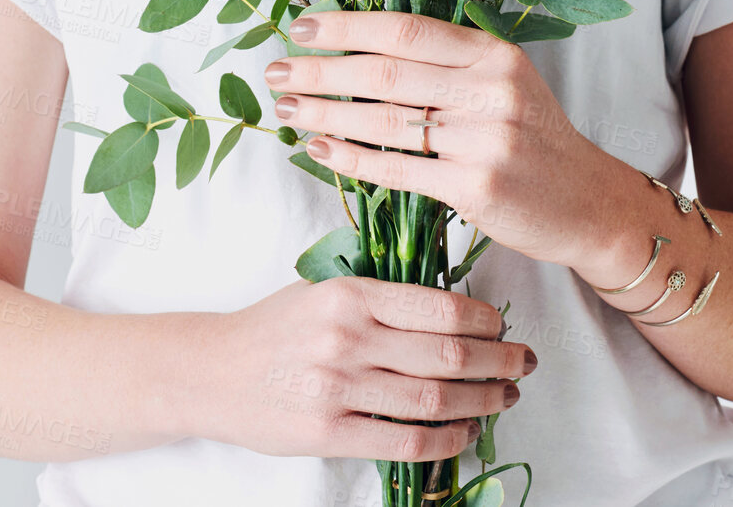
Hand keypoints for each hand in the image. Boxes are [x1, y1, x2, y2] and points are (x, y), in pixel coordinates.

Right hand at [192, 277, 532, 461]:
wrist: (209, 371)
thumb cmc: (273, 329)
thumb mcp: (321, 291)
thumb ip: (378, 297)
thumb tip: (453, 310)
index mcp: (349, 295)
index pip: (439, 308)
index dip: (486, 321)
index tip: (502, 327)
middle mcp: (346, 338)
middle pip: (448, 355)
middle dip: (500, 361)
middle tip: (523, 363)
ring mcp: (337, 388)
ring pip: (436, 399)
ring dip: (483, 401)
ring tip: (504, 398)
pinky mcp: (328, 433)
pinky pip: (407, 441)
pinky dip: (448, 440)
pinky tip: (465, 432)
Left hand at [264, 10, 637, 266]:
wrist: (586, 203)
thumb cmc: (531, 140)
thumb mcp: (502, 84)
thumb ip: (444, 64)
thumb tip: (357, 46)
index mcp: (493, 54)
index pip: (405, 29)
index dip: (346, 26)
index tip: (301, 28)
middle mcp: (491, 90)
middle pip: (385, 72)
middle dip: (321, 71)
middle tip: (276, 72)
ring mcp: (485, 139)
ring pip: (383, 121)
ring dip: (325, 115)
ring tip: (287, 110)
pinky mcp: (475, 187)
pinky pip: (395, 169)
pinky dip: (350, 160)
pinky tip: (319, 150)